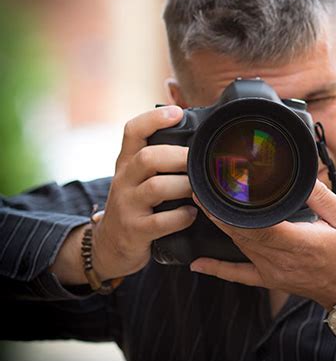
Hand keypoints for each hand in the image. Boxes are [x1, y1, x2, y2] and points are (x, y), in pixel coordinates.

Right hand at [92, 105, 197, 279]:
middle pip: (148, 158)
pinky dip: (182, 217)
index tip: (177, 113)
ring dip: (184, 186)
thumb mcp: (137, 179)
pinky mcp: (134, 230)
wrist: (109, 246)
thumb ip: (157, 160)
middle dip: (179, 157)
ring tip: (198, 189)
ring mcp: (127, 206)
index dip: (154, 119)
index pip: (132, 131)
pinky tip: (192, 214)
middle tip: (200, 162)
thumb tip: (194, 138)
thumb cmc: (135, 205)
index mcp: (126, 163)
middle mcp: (124, 180)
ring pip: (156, 187)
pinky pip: (161, 221)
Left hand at [190, 179, 335, 309]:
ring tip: (203, 206)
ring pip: (239, 247)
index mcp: (299, 242)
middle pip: (241, 234)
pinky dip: (217, 268)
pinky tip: (198, 264)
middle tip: (201, 191)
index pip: (259, 226)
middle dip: (218, 212)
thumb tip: (300, 176)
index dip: (234, 211)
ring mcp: (272, 271)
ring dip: (219, 227)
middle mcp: (281, 259)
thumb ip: (321, 196)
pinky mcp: (270, 279)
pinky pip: (239, 275)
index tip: (219, 191)